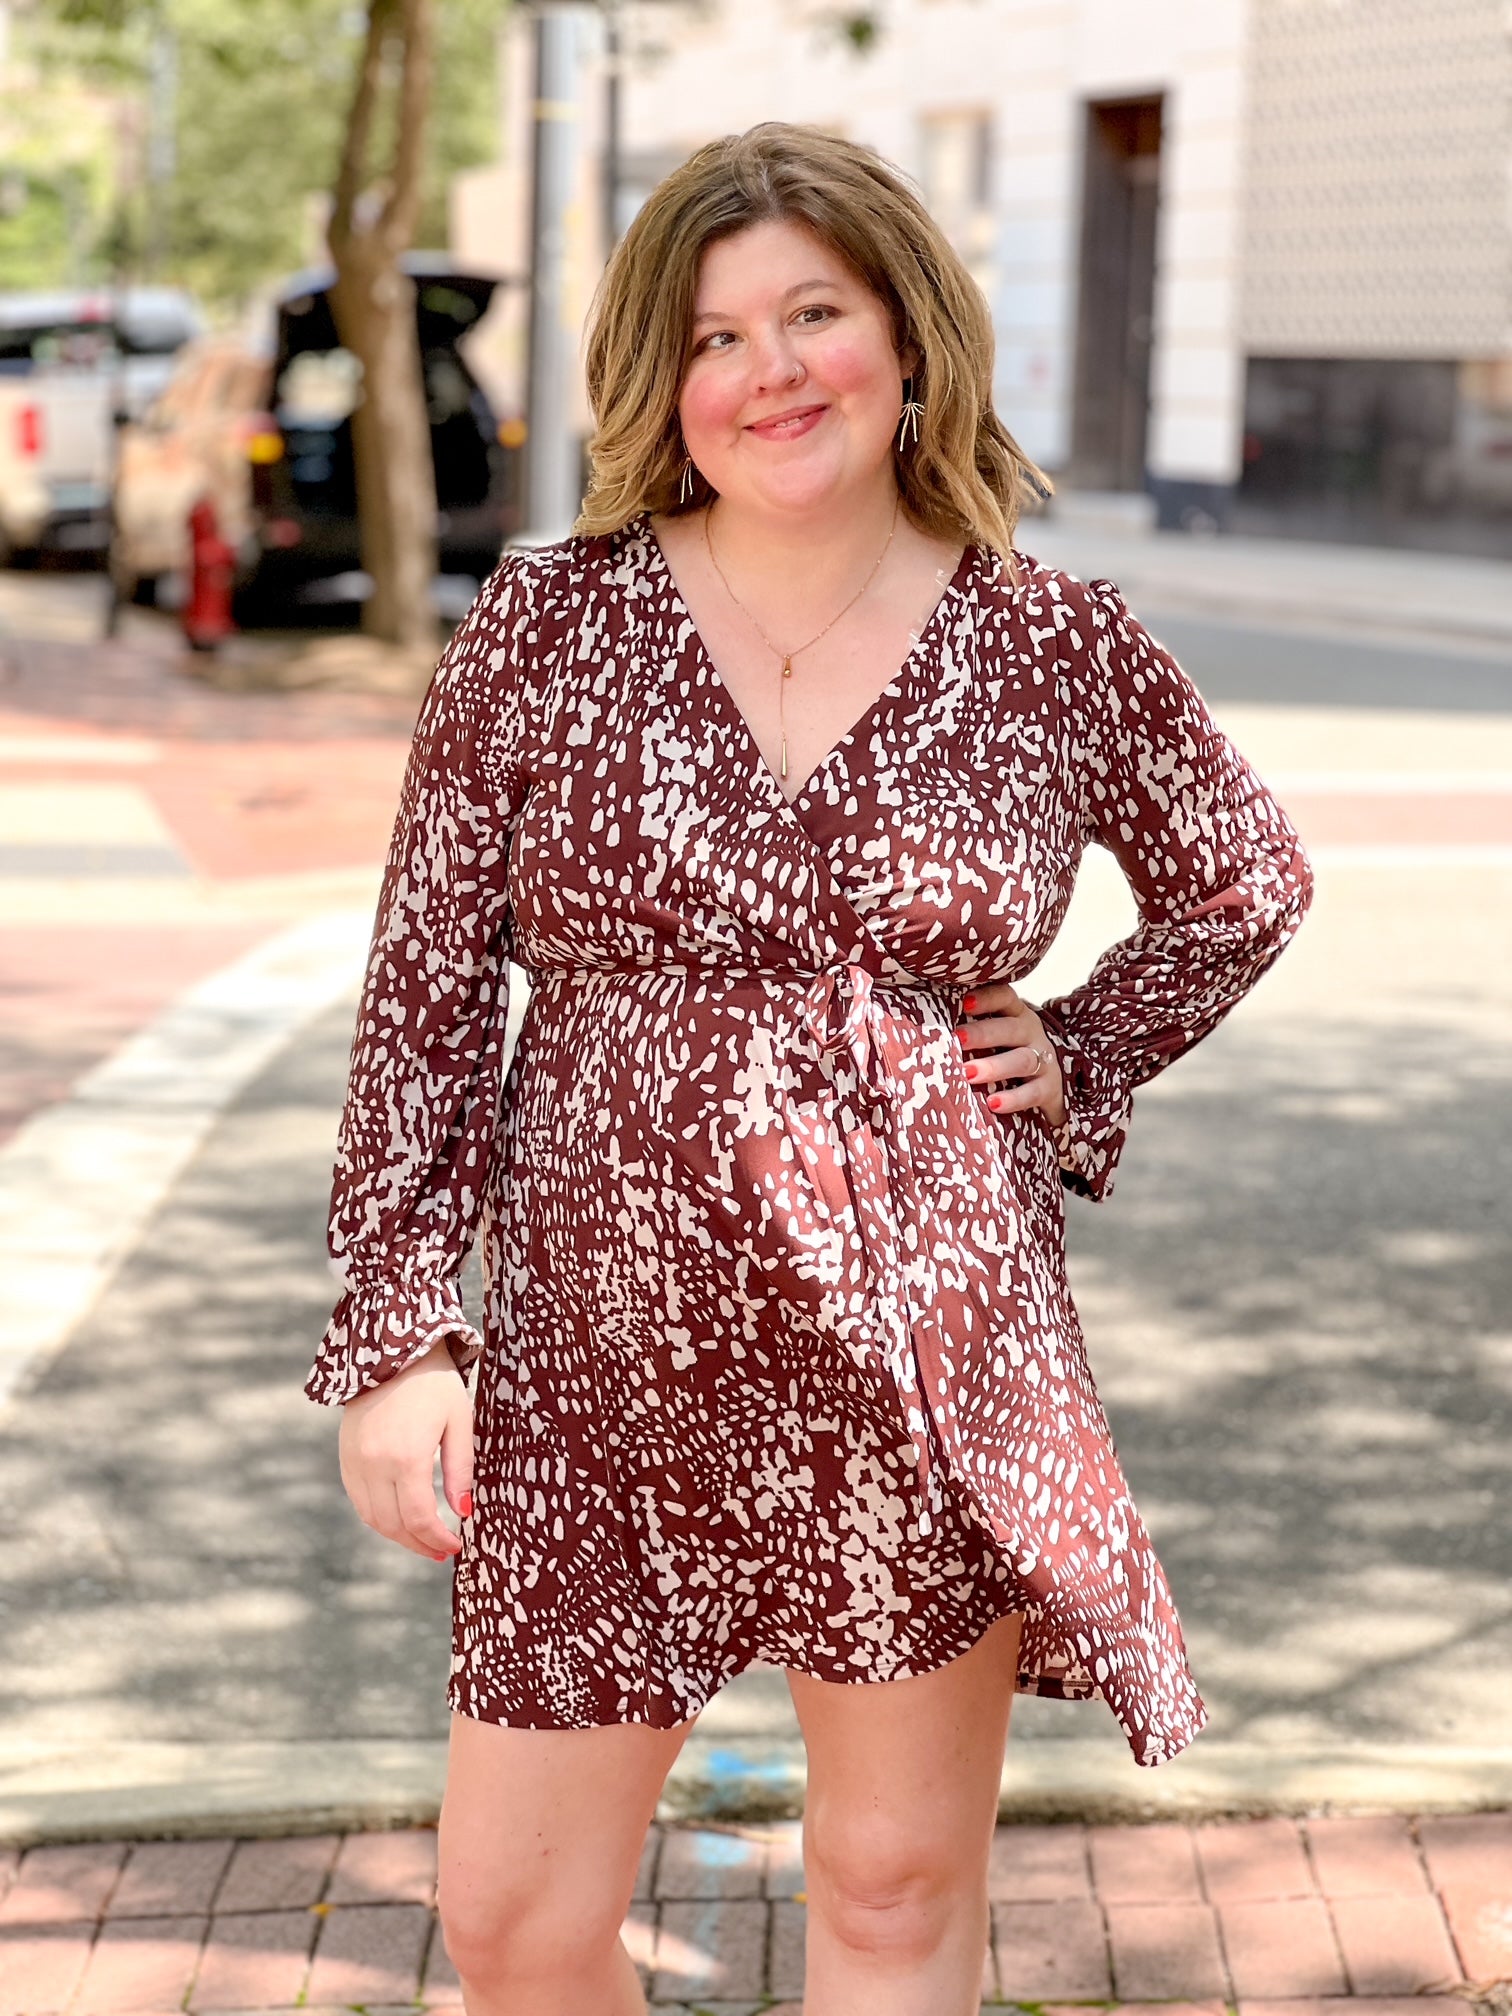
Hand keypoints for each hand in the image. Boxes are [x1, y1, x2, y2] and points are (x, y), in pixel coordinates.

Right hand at [337, 1339, 473, 1562]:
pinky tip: (399, 1518)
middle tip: (441, 1551)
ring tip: (422, 1540)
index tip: (455, 1547)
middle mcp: (374, 1464)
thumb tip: (464, 1512)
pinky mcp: (345, 1456)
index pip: (420, 1518)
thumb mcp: (459, 1421)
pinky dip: (378, 1517)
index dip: (438, 1540)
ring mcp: (355, 1461)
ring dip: (397, 1535)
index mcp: (406, 1456)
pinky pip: (359, 1500)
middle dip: (419, 1544)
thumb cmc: (434, 1382)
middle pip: (393, 1525)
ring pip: (372, 1518)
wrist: (391, 1349)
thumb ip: (461, 1469)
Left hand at [955, 981, 1068, 1131]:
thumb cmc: (1005, 1055)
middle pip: (1011, 1029)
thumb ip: (967, 1029)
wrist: (1046, 1087)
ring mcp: (1044, 1061)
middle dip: (983, 1034)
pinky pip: (1033, 1093)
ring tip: (967, 1074)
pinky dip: (1014, 1099)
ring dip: (994, 1066)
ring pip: (1022, 1060)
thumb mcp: (994, 1036)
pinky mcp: (1048, 1089)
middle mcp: (1032, 1034)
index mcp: (1016, 1015)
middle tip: (956, 1039)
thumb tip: (918, 1027)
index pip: (1005, 997)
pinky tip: (993, 1104)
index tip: (964, 1003)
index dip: (987, 998)